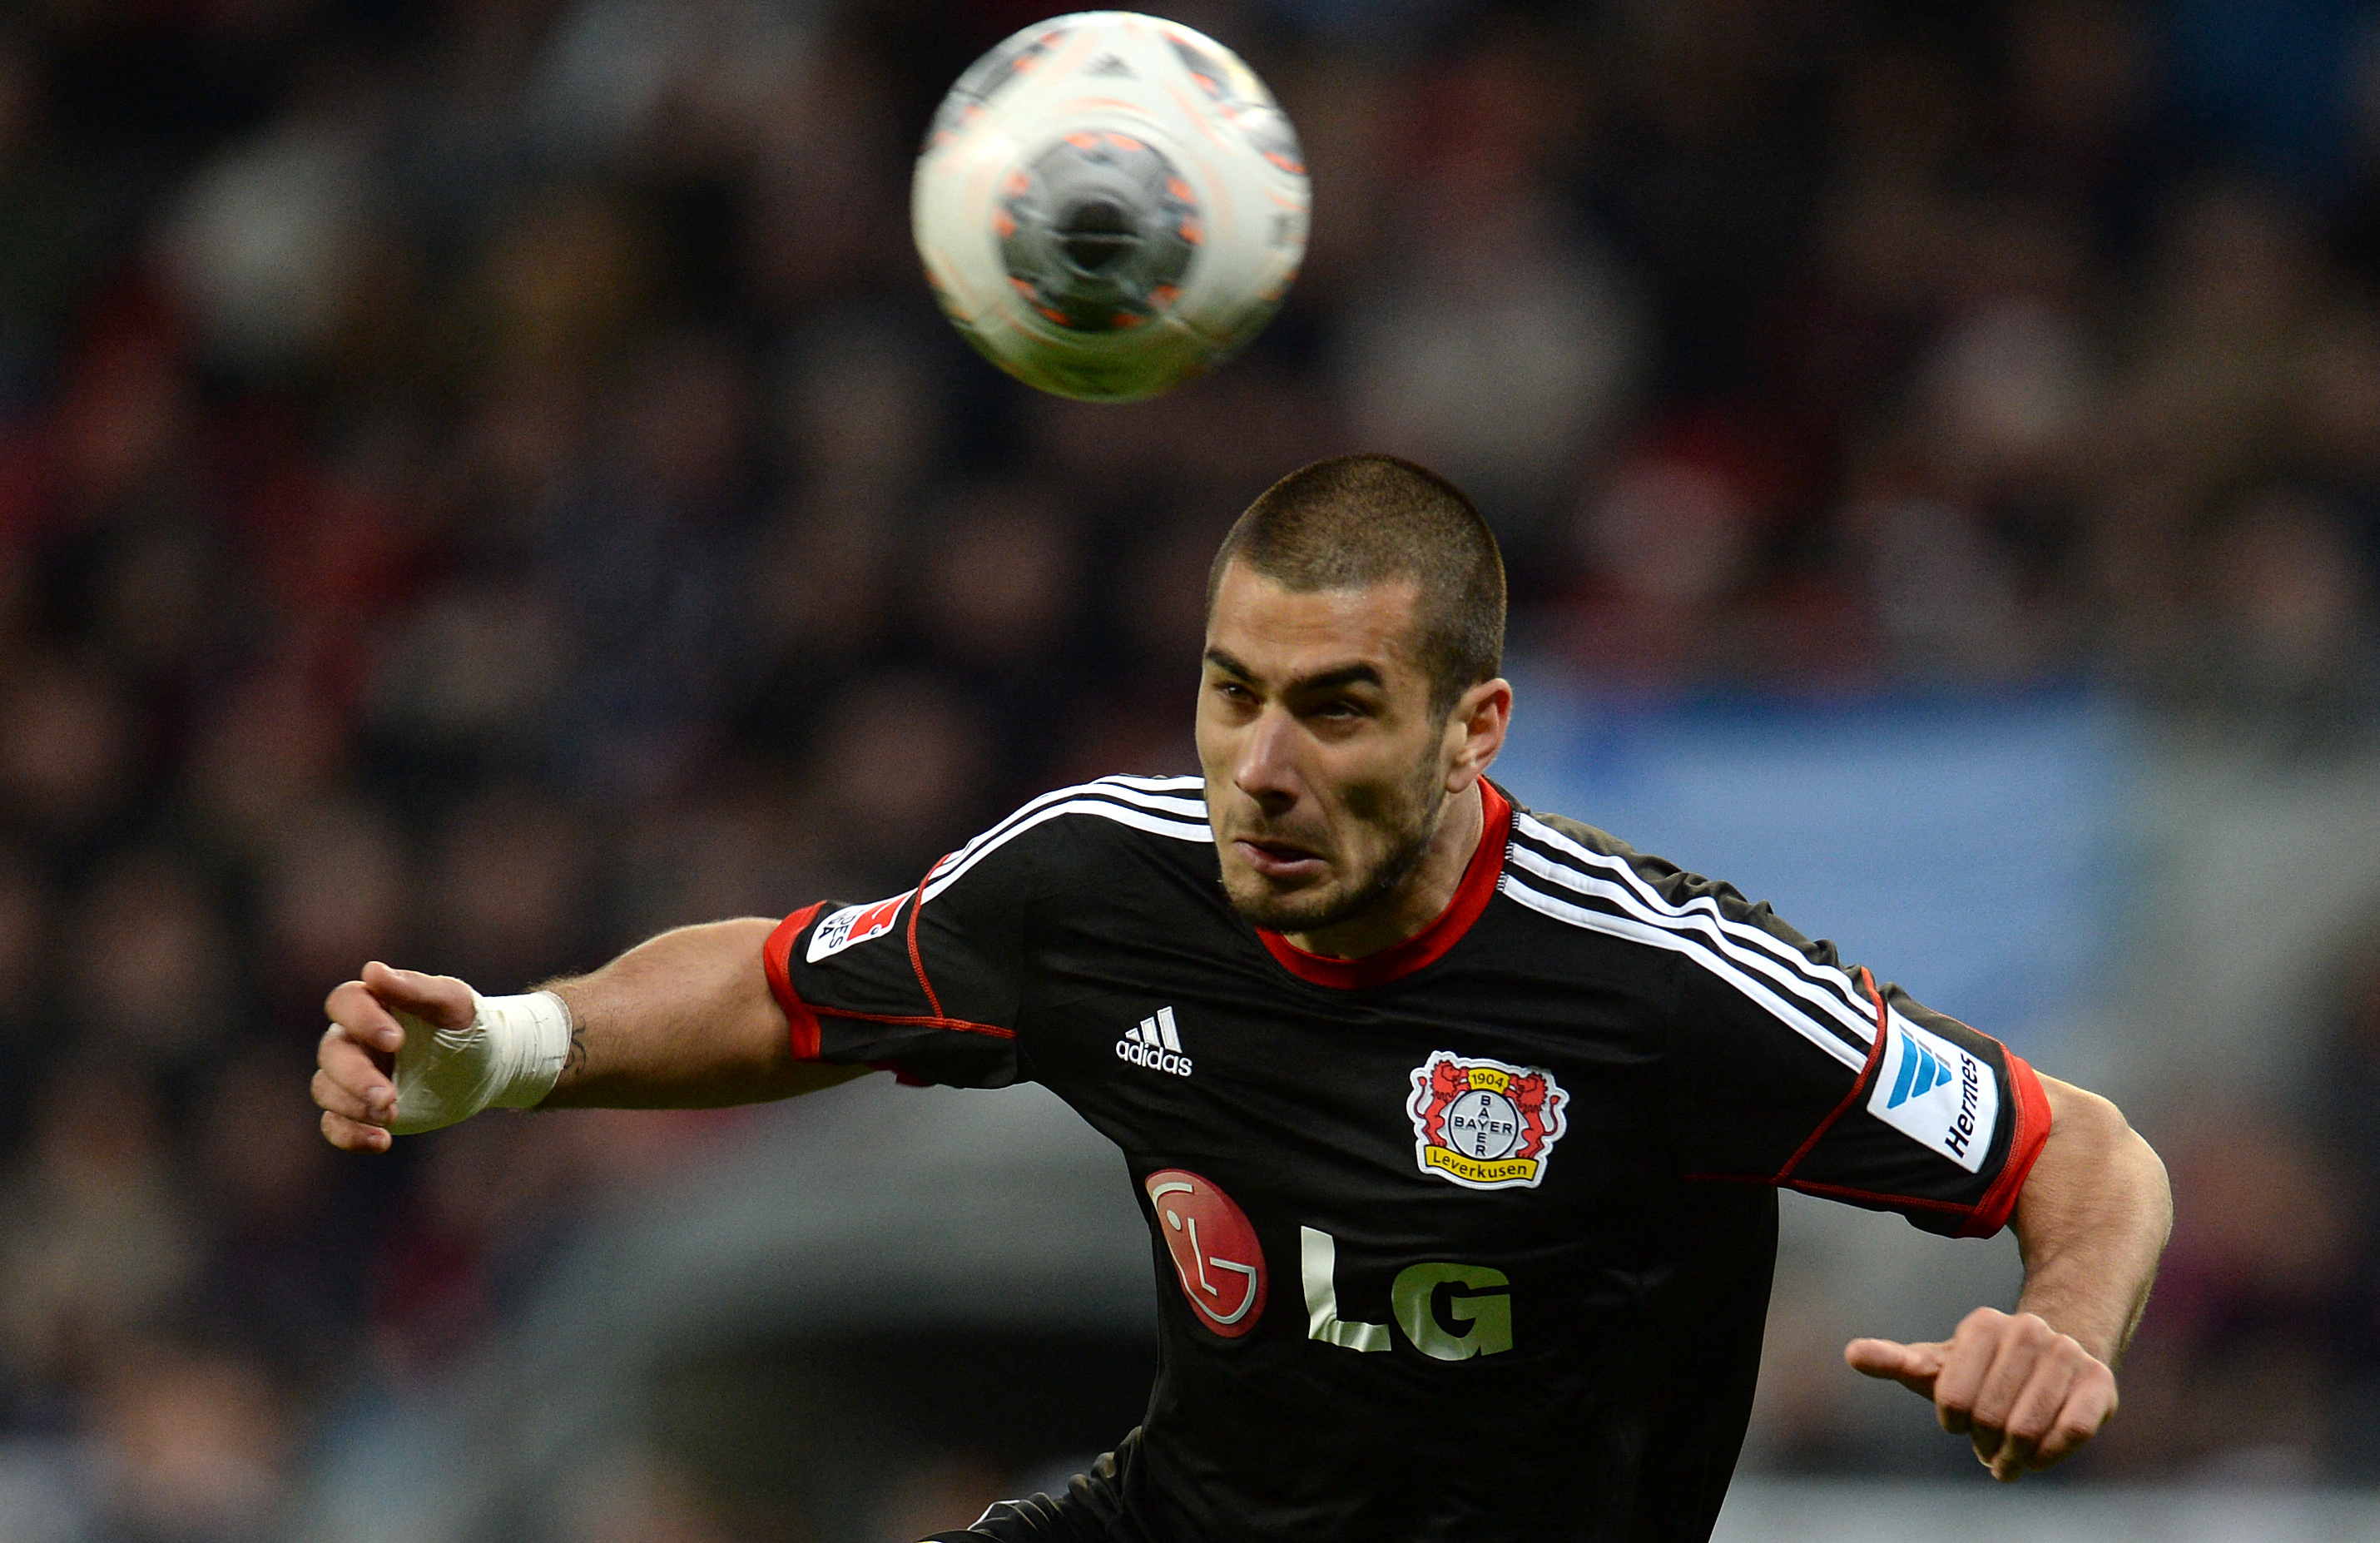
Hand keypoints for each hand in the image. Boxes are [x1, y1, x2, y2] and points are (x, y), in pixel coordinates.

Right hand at [313, 962, 476, 1151]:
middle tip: (389, 1097)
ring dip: (353, 1106)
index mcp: (374, 1004)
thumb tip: (372, 971)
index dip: (362, 1020)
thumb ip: (416, 988)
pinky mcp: (360, 1110)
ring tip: (393, 1115)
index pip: (345, 1002)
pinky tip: (381, 1141)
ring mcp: (354, 1076)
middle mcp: (354, 1038)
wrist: (485, 1064)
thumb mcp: (453, 1003)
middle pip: (332, 1053)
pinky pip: (334, 1124)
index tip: (397, 1041)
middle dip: (356, 1077)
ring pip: (326, 1089)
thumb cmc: (466, 1025)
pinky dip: (350, 1135)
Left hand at [1846, 1307, 2116, 1480]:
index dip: (1953, 1421)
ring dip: (2014, 1456)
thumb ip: (1894, 1361)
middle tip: (1986, 1446)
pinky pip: (2071, 1432)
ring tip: (2008, 1457)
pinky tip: (2037, 1455)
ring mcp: (2067, 1353)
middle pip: (1992, 1416)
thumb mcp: (1937, 1364)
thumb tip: (1851, 1354)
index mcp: (1983, 1324)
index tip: (1957, 1422)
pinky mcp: (2099, 1381)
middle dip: (1984, 1442)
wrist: (2051, 1361)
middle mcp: (2028, 1329)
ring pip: (2029, 1428)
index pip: (1954, 1396)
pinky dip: (2048, 1455)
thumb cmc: (1983, 1370)